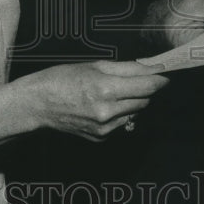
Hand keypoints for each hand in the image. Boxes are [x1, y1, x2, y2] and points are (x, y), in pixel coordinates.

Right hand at [20, 59, 168, 141]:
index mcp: (106, 89)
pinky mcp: (101, 138)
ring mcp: (104, 128)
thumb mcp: (94, 65)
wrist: (38, 104)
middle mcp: (107, 112)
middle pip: (144, 100)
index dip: (160, 79)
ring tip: (111, 93)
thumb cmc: (62, 79)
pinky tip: (102, 106)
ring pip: (135, 113)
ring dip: (131, 103)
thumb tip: (151, 68)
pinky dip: (119, 114)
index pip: (147, 86)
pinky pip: (121, 124)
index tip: (166, 74)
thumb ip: (126, 68)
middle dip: (143, 89)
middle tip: (130, 80)